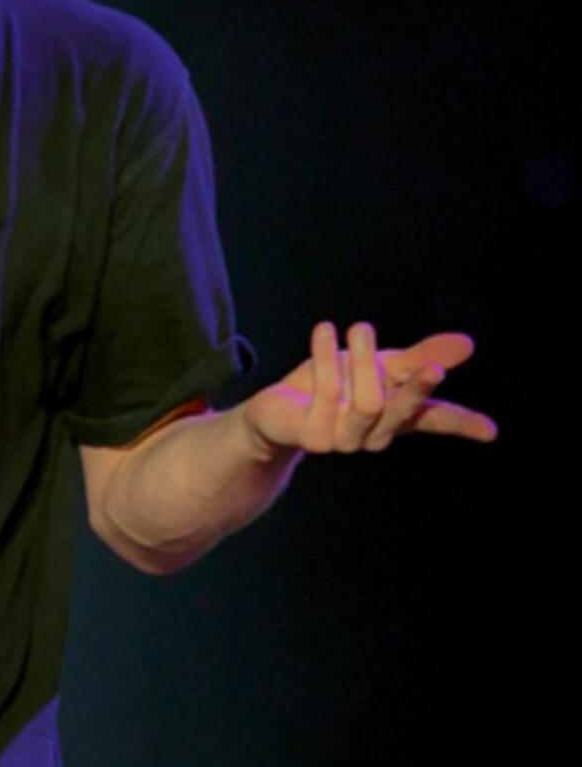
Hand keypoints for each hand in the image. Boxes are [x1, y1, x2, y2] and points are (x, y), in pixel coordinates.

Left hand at [242, 322, 496, 458]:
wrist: (276, 410)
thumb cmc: (332, 385)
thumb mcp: (379, 365)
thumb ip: (418, 358)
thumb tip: (469, 344)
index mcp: (394, 416)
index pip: (435, 421)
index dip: (462, 424)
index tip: (490, 432)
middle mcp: (373, 433)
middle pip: (402, 412)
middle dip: (417, 389)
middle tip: (431, 367)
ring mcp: (343, 439)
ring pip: (366, 404)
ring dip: (363, 361)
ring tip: (358, 327)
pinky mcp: (312, 437)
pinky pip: (326, 393)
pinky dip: (326, 356)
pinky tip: (324, 331)